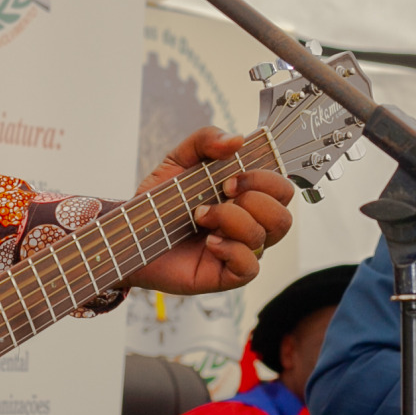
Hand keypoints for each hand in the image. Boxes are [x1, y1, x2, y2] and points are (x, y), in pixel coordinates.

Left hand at [123, 127, 294, 295]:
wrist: (131, 232)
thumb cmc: (160, 200)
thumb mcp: (178, 159)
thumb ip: (206, 139)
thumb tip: (238, 140)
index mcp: (247, 197)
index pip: (283, 189)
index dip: (265, 181)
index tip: (229, 178)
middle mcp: (250, 225)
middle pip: (283, 217)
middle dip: (253, 201)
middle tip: (220, 194)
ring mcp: (241, 251)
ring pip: (265, 238)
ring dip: (231, 220)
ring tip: (200, 216)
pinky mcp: (226, 275)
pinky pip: (250, 268)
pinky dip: (232, 251)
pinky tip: (209, 243)